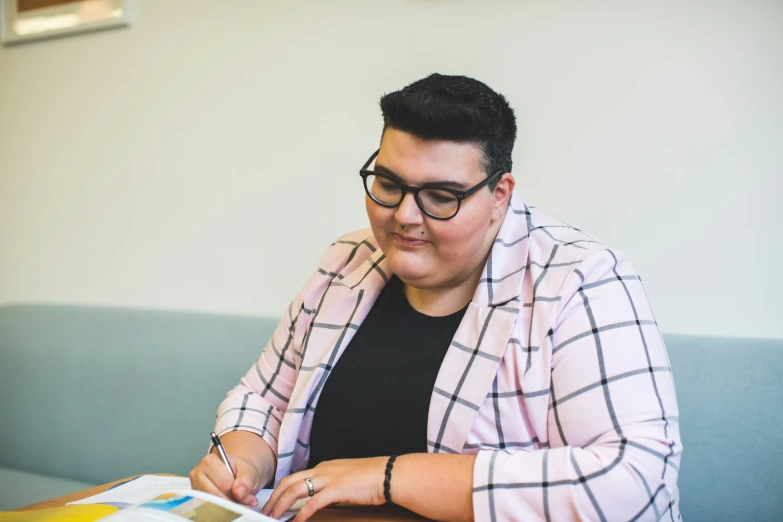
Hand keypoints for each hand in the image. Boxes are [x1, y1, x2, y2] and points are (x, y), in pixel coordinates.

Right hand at [189, 452, 263, 508]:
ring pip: (211, 503)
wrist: (236, 473)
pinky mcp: (197, 498)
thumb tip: (238, 492)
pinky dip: (222, 509)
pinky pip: (208, 507)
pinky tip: (232, 505)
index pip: (223, 483)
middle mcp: (198, 474)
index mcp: (210, 461)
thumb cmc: (240, 470)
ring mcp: (195, 487)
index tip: (249, 497)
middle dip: (233, 501)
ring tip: (242, 504)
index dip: (238, 492)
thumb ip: (245, 481)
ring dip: (228, 506)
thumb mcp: (248, 471)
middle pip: (215, 494)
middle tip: (248, 503)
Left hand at [262, 457, 387, 520]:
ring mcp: (329, 478)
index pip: (294, 477)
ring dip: (281, 505)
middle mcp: (323, 470)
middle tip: (265, 513)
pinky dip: (301, 513)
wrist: (389, 474)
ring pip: (295, 489)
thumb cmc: (372, 478)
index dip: (280, 491)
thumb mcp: (346, 479)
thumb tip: (321, 497)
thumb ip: (331, 485)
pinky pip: (313, 502)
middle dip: (273, 499)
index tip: (272, 503)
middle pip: (288, 482)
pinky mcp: (337, 489)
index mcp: (324, 467)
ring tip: (273, 518)